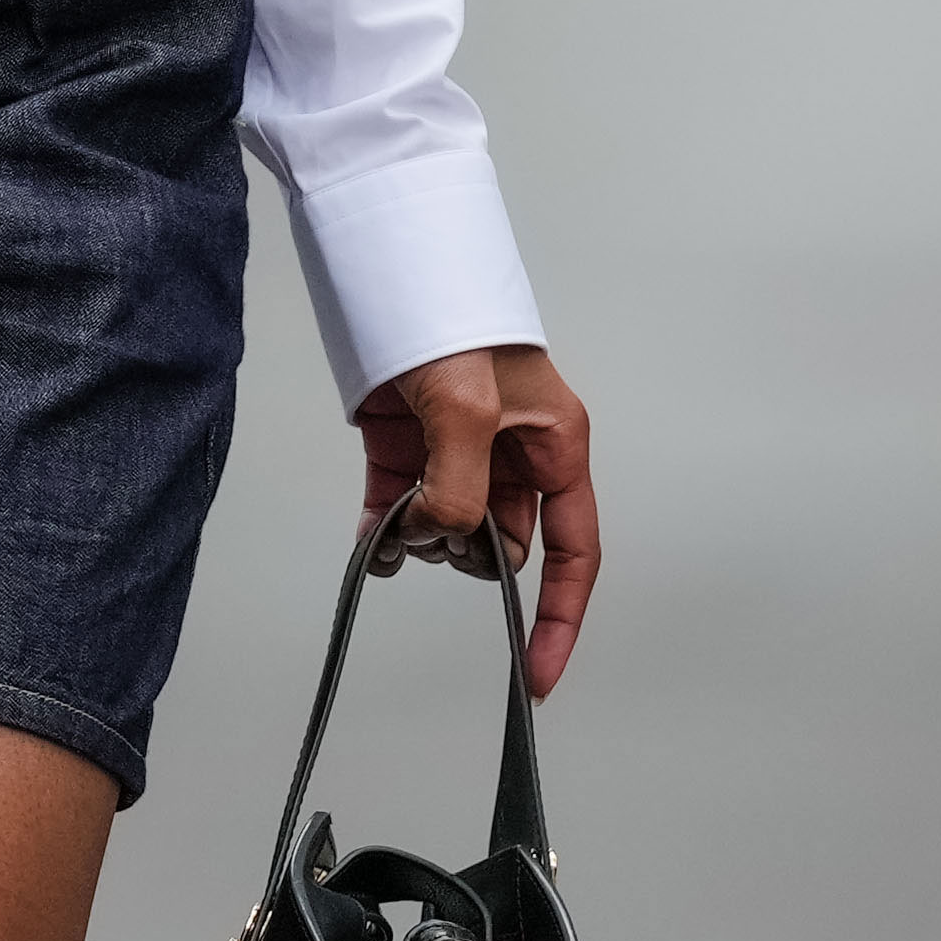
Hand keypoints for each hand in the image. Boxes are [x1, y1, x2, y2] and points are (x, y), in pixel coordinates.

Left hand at [353, 343, 599, 699]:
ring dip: (419, 541)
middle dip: (466, 557)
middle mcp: (513, 456)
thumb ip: (462, 487)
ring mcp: (457, 454)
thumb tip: (443, 537)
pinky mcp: (406, 447)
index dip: (561, 617)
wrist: (389, 269)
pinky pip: (401, 511)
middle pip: (501, 545)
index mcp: (554, 446)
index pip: (573, 552)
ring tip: (394, 519)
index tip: (538, 672)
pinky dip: (383, 532)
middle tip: (430, 532)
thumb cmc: (455, 317)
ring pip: (448, 532)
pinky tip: (367, 538)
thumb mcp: (470, 408)